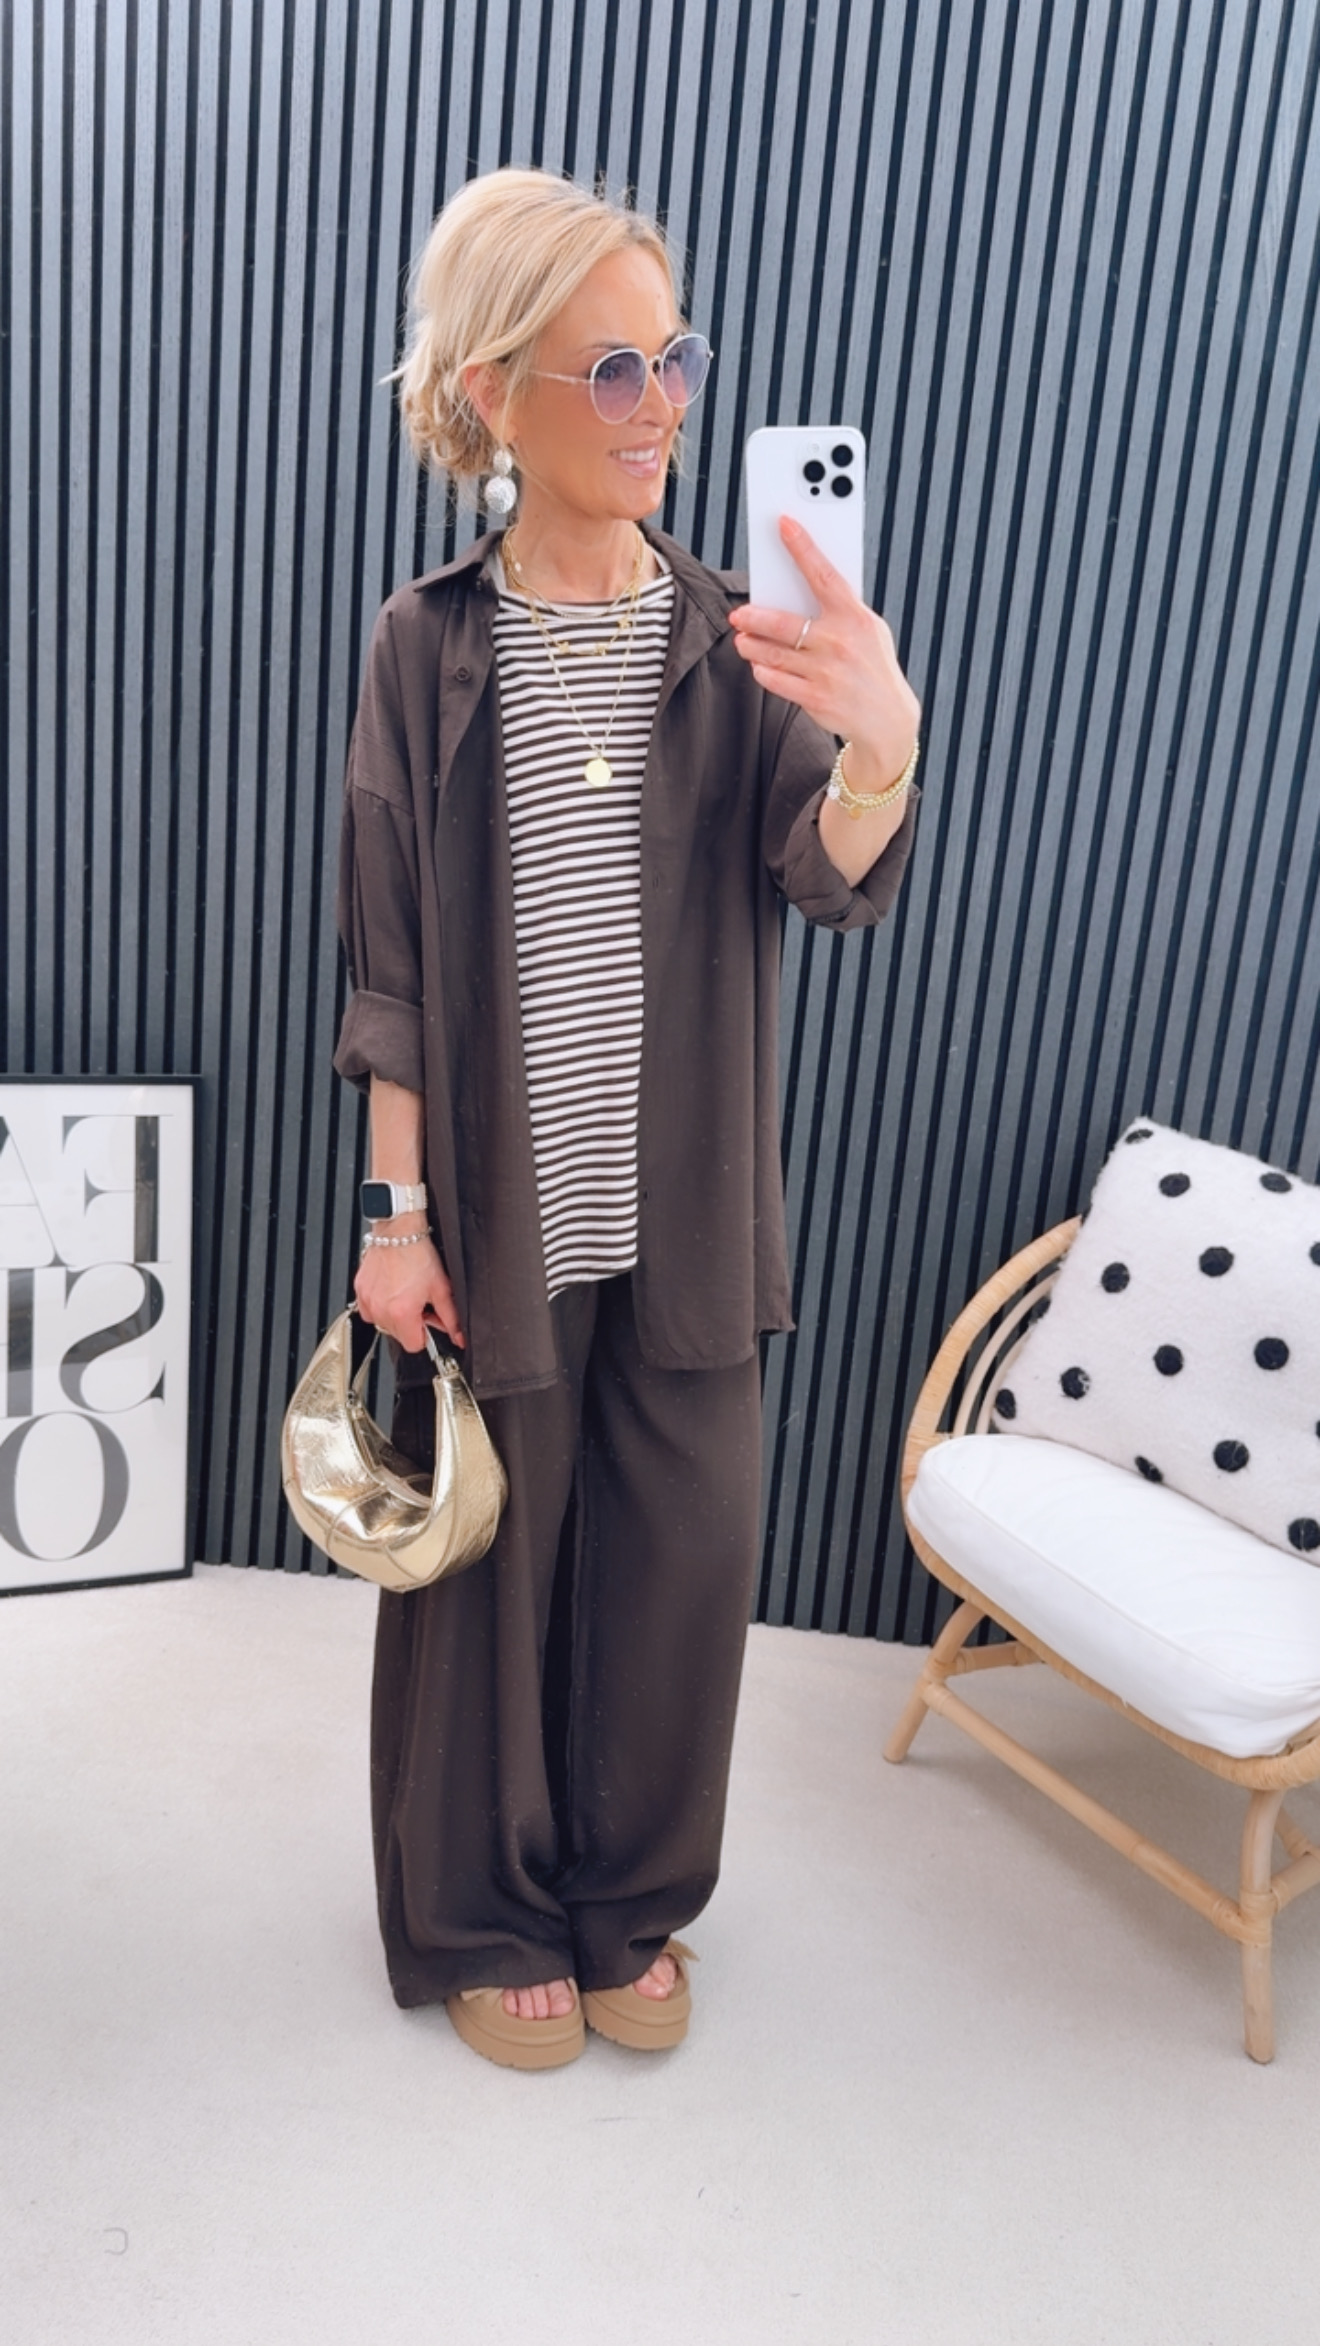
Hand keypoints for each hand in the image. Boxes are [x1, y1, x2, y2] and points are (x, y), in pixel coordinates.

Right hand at [354, 1234, 464, 1351]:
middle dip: (411, 1323)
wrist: (398, 1231)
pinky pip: (370, 1310)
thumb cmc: (418, 1254)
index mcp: (403, 1312)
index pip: (414, 1345)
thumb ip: (452, 1318)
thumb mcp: (441, 1288)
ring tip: (405, 1293)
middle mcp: (381, 1310)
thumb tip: (459, 1336)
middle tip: (419, 1302)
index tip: (428, 1319)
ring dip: (395, 1315)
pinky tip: (391, 1290)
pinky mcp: (360, 1290)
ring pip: (383, 1324)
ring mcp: (368, 1301)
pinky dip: (380, 1305)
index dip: (425, 1334)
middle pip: (398, 1335)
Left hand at [729, 515, 919, 790]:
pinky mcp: (815, 698)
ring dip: (751, 645)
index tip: (784, 524)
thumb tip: (800, 588)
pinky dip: (763, 671)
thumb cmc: (872, 665)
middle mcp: (839, 643)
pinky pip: (775, 680)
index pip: (824, 575)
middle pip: (783, 622)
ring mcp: (826, 672)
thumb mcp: (870, 631)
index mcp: (855, 617)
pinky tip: (759, 665)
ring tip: (743, 640)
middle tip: (738, 615)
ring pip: (772, 653)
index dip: (803, 547)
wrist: (888, 720)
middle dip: (754, 617)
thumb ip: (841, 610)